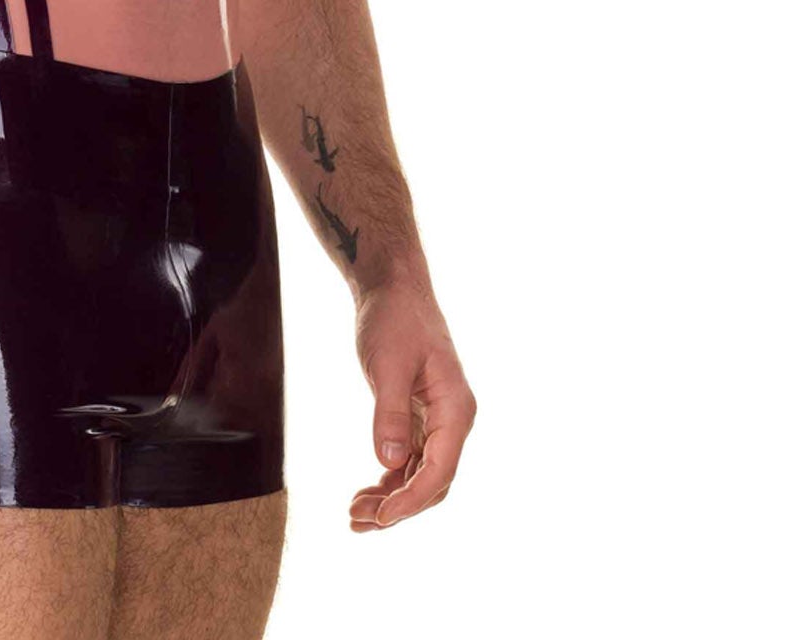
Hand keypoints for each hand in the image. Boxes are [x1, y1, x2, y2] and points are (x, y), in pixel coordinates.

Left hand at [349, 279, 474, 531]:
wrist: (393, 288)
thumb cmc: (394, 319)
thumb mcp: (388, 364)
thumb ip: (390, 413)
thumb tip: (390, 463)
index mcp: (455, 409)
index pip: (440, 470)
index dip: (411, 499)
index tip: (381, 517)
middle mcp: (452, 420)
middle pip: (433, 481)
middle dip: (399, 507)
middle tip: (358, 522)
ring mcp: (436, 419)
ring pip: (420, 474)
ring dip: (391, 498)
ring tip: (355, 515)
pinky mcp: (418, 415)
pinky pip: (411, 458)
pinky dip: (390, 478)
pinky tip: (367, 492)